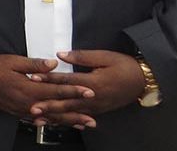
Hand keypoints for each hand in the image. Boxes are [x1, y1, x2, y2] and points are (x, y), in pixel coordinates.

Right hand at [0, 50, 93, 118]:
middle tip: (93, 119)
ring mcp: (20, 109)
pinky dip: (49, 123)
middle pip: (55, 110)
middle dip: (75, 114)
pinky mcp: (14, 111)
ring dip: (65, 122)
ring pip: (47, 118)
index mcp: (27, 88)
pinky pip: (35, 120)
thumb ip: (34, 64)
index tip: (90, 92)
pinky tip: (57, 124)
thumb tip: (54, 64)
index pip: (56, 90)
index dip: (74, 91)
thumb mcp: (13, 60)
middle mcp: (25, 102)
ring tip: (81, 125)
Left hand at [28, 49, 145, 127]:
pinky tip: (57, 122)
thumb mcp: (105, 56)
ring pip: (72, 112)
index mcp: (94, 82)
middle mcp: (94, 97)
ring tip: (40, 118)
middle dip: (48, 105)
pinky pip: (80, 116)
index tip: (34, 78)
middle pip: (67, 102)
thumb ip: (81, 56)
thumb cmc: (125, 66)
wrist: (144, 81)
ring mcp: (97, 106)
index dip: (49, 79)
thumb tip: (61, 54)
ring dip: (55, 115)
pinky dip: (67, 119)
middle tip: (32, 107)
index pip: (67, 81)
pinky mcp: (99, 110)